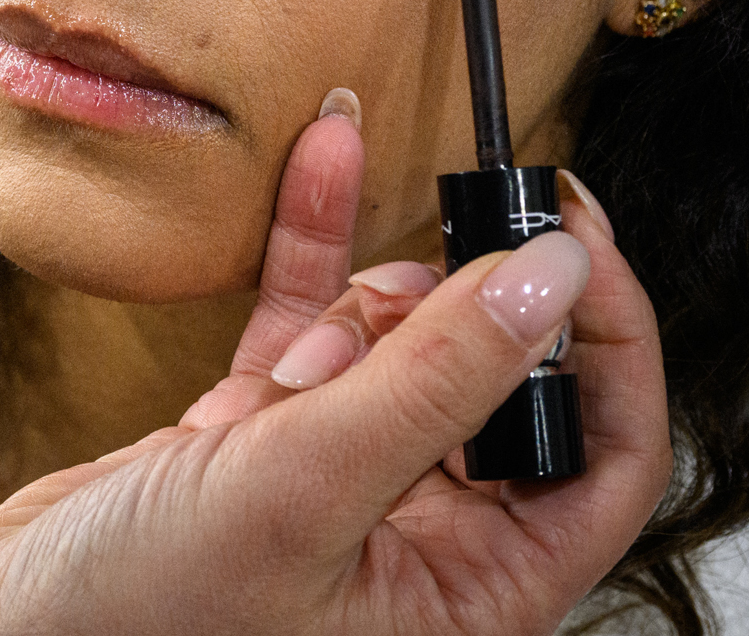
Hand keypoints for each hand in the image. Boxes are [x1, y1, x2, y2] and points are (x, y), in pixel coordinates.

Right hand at [0, 100, 670, 635]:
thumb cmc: (139, 628)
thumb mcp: (304, 491)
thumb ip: (434, 379)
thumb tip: (550, 278)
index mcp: (470, 597)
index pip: (604, 456)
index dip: (610, 341)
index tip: (572, 231)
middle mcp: (418, 544)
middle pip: (504, 384)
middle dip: (466, 307)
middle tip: (459, 218)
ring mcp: (335, 485)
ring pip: (401, 344)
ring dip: (373, 295)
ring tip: (320, 334)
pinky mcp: (255, 442)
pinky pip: (308, 327)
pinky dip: (313, 249)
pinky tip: (323, 160)